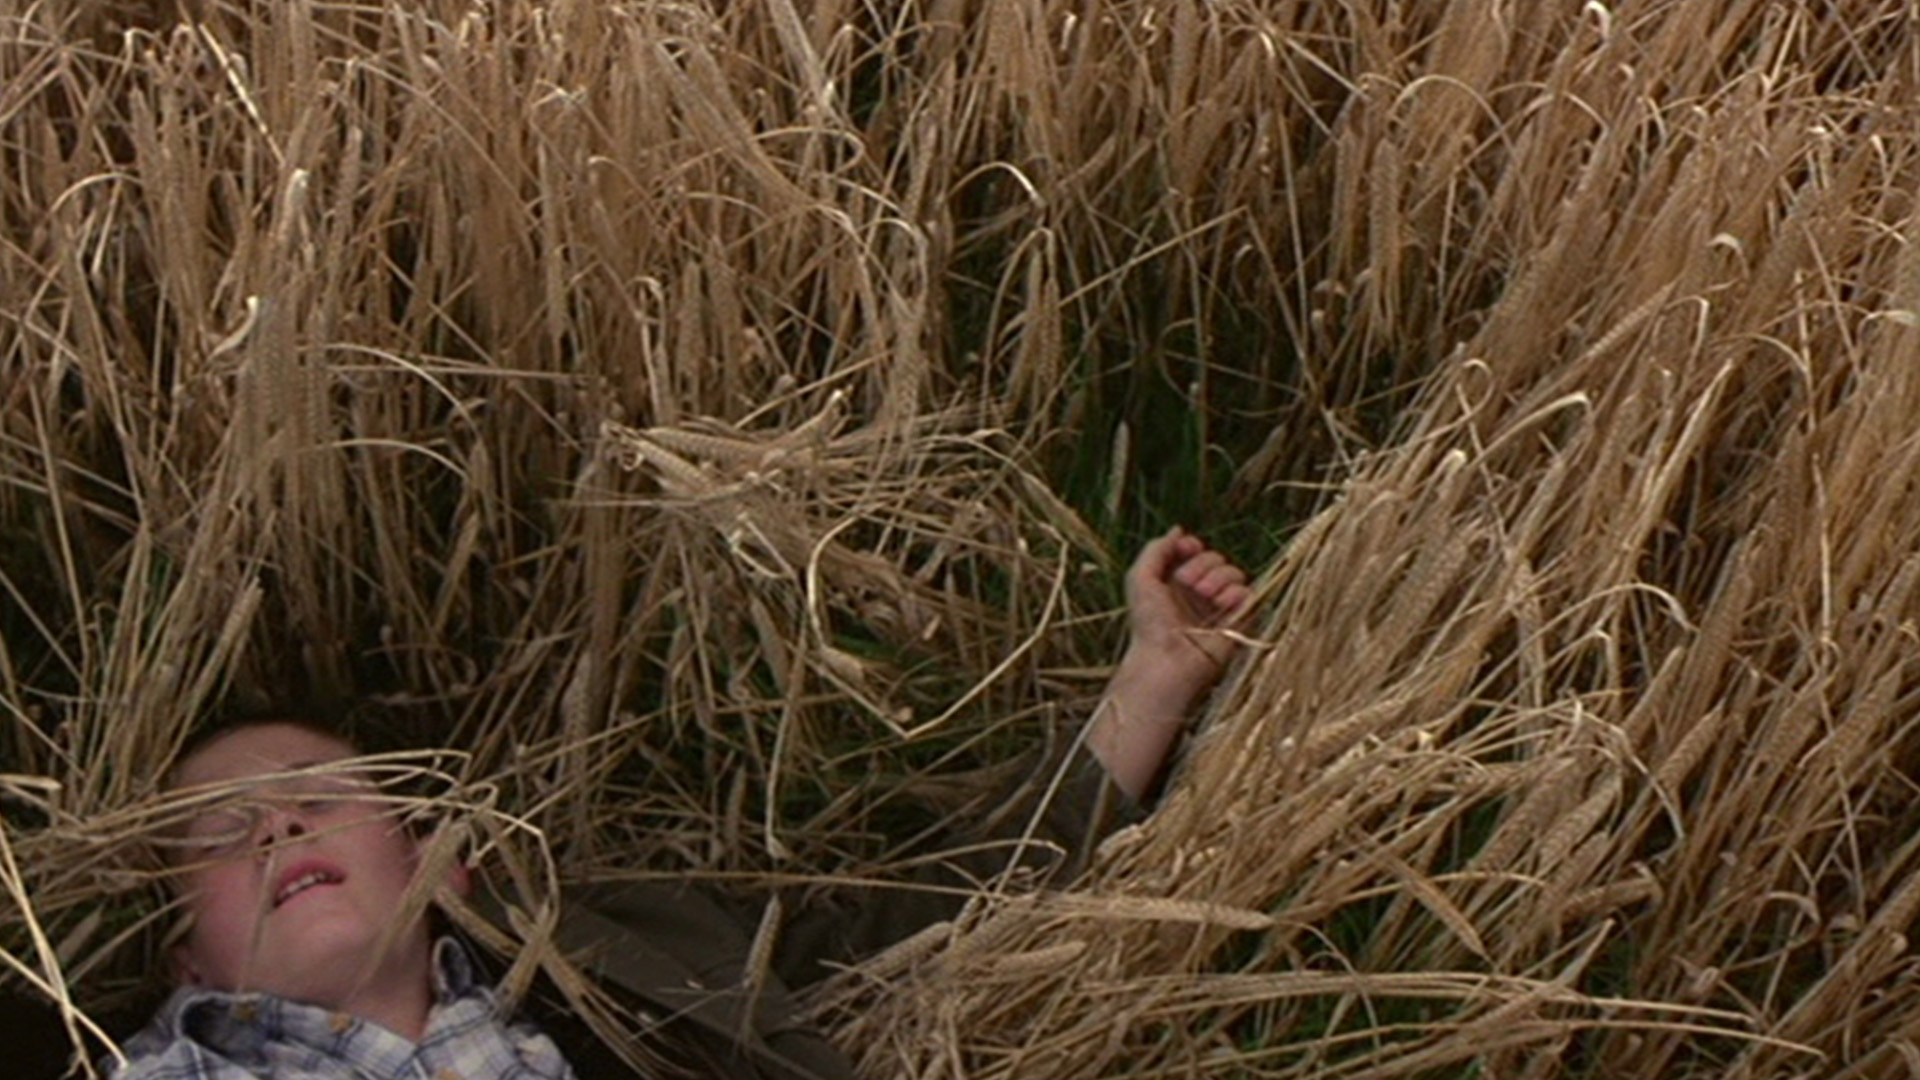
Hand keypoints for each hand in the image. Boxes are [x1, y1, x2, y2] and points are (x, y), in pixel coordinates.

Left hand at [1089, 528, 1251, 797]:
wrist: (1167, 659)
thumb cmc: (1149, 623)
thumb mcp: (1141, 578)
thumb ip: (1156, 549)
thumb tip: (1179, 529)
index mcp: (1177, 581)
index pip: (1196, 550)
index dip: (1193, 547)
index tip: (1186, 549)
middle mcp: (1200, 592)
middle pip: (1215, 558)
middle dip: (1203, 565)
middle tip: (1189, 585)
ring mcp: (1220, 607)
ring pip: (1234, 572)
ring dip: (1219, 578)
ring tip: (1205, 596)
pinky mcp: (1238, 621)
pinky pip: (1249, 593)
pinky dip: (1237, 593)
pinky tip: (1222, 603)